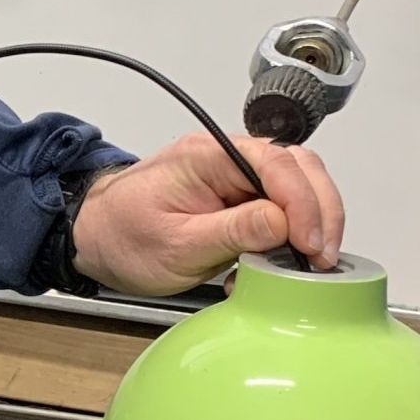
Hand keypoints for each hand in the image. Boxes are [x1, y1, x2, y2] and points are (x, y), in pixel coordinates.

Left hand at [70, 135, 343, 296]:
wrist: (97, 238)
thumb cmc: (124, 236)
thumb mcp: (177, 244)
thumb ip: (232, 231)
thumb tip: (283, 222)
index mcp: (207, 156)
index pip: (275, 164)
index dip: (303, 203)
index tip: (310, 243)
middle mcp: (226, 158)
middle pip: (298, 167)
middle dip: (321, 210)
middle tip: (322, 256)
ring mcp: (236, 177)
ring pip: (297, 185)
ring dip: (313, 222)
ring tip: (309, 262)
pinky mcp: (240, 199)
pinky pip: (282, 208)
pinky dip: (294, 234)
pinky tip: (282, 264)